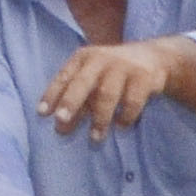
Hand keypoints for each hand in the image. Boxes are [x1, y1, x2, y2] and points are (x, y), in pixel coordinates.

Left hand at [39, 41, 173, 141]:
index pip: (64, 77)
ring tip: (95, 138)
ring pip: (107, 94)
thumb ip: (76, 102)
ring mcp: (123, 66)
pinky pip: (132, 101)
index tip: (42, 113)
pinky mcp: (143, 77)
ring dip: (100, 118)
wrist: (154, 58)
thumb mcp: (92, 81)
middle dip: (71, 102)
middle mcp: (101, 59)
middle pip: (83, 82)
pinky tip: (121, 125)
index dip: (52, 94)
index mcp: (83, 58)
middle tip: (61, 121)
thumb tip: (60, 129)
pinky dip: (125, 116)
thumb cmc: (113, 73)